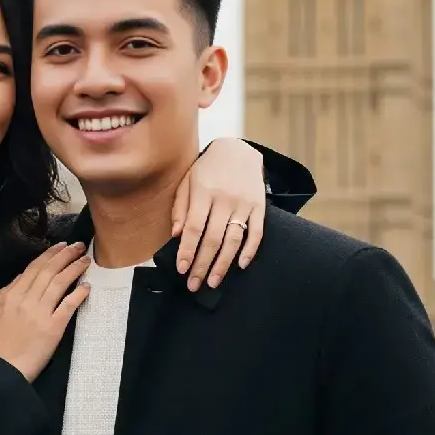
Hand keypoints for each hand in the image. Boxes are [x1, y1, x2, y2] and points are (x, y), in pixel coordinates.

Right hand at [0, 242, 89, 381]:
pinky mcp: (54, 327)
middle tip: (78, 245)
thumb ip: (7, 293)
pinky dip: (79, 293)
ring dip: (75, 268)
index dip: (49, 255)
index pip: (34, 268)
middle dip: (65, 255)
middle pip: (49, 271)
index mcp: (11, 295)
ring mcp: (41, 312)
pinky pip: (69, 305)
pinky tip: (87, 286)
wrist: (2, 369)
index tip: (61, 246)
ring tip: (86, 260)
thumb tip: (21, 277)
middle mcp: (26, 299)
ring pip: (60, 283)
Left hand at [170, 138, 266, 290]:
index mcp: (203, 192)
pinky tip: (241, 265)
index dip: (187, 250)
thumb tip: (175, 234)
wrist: (239, 150)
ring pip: (234, 240)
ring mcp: (244, 203)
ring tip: (214, 281)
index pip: (194, 227)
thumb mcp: (187, 181)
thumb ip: (180, 207)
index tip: (182, 268)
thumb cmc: (207, 169)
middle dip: (202, 265)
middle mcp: (224, 199)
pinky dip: (250, 251)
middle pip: (212, 239)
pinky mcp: (259, 206)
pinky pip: (256, 232)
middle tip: (194, 284)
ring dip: (223, 264)